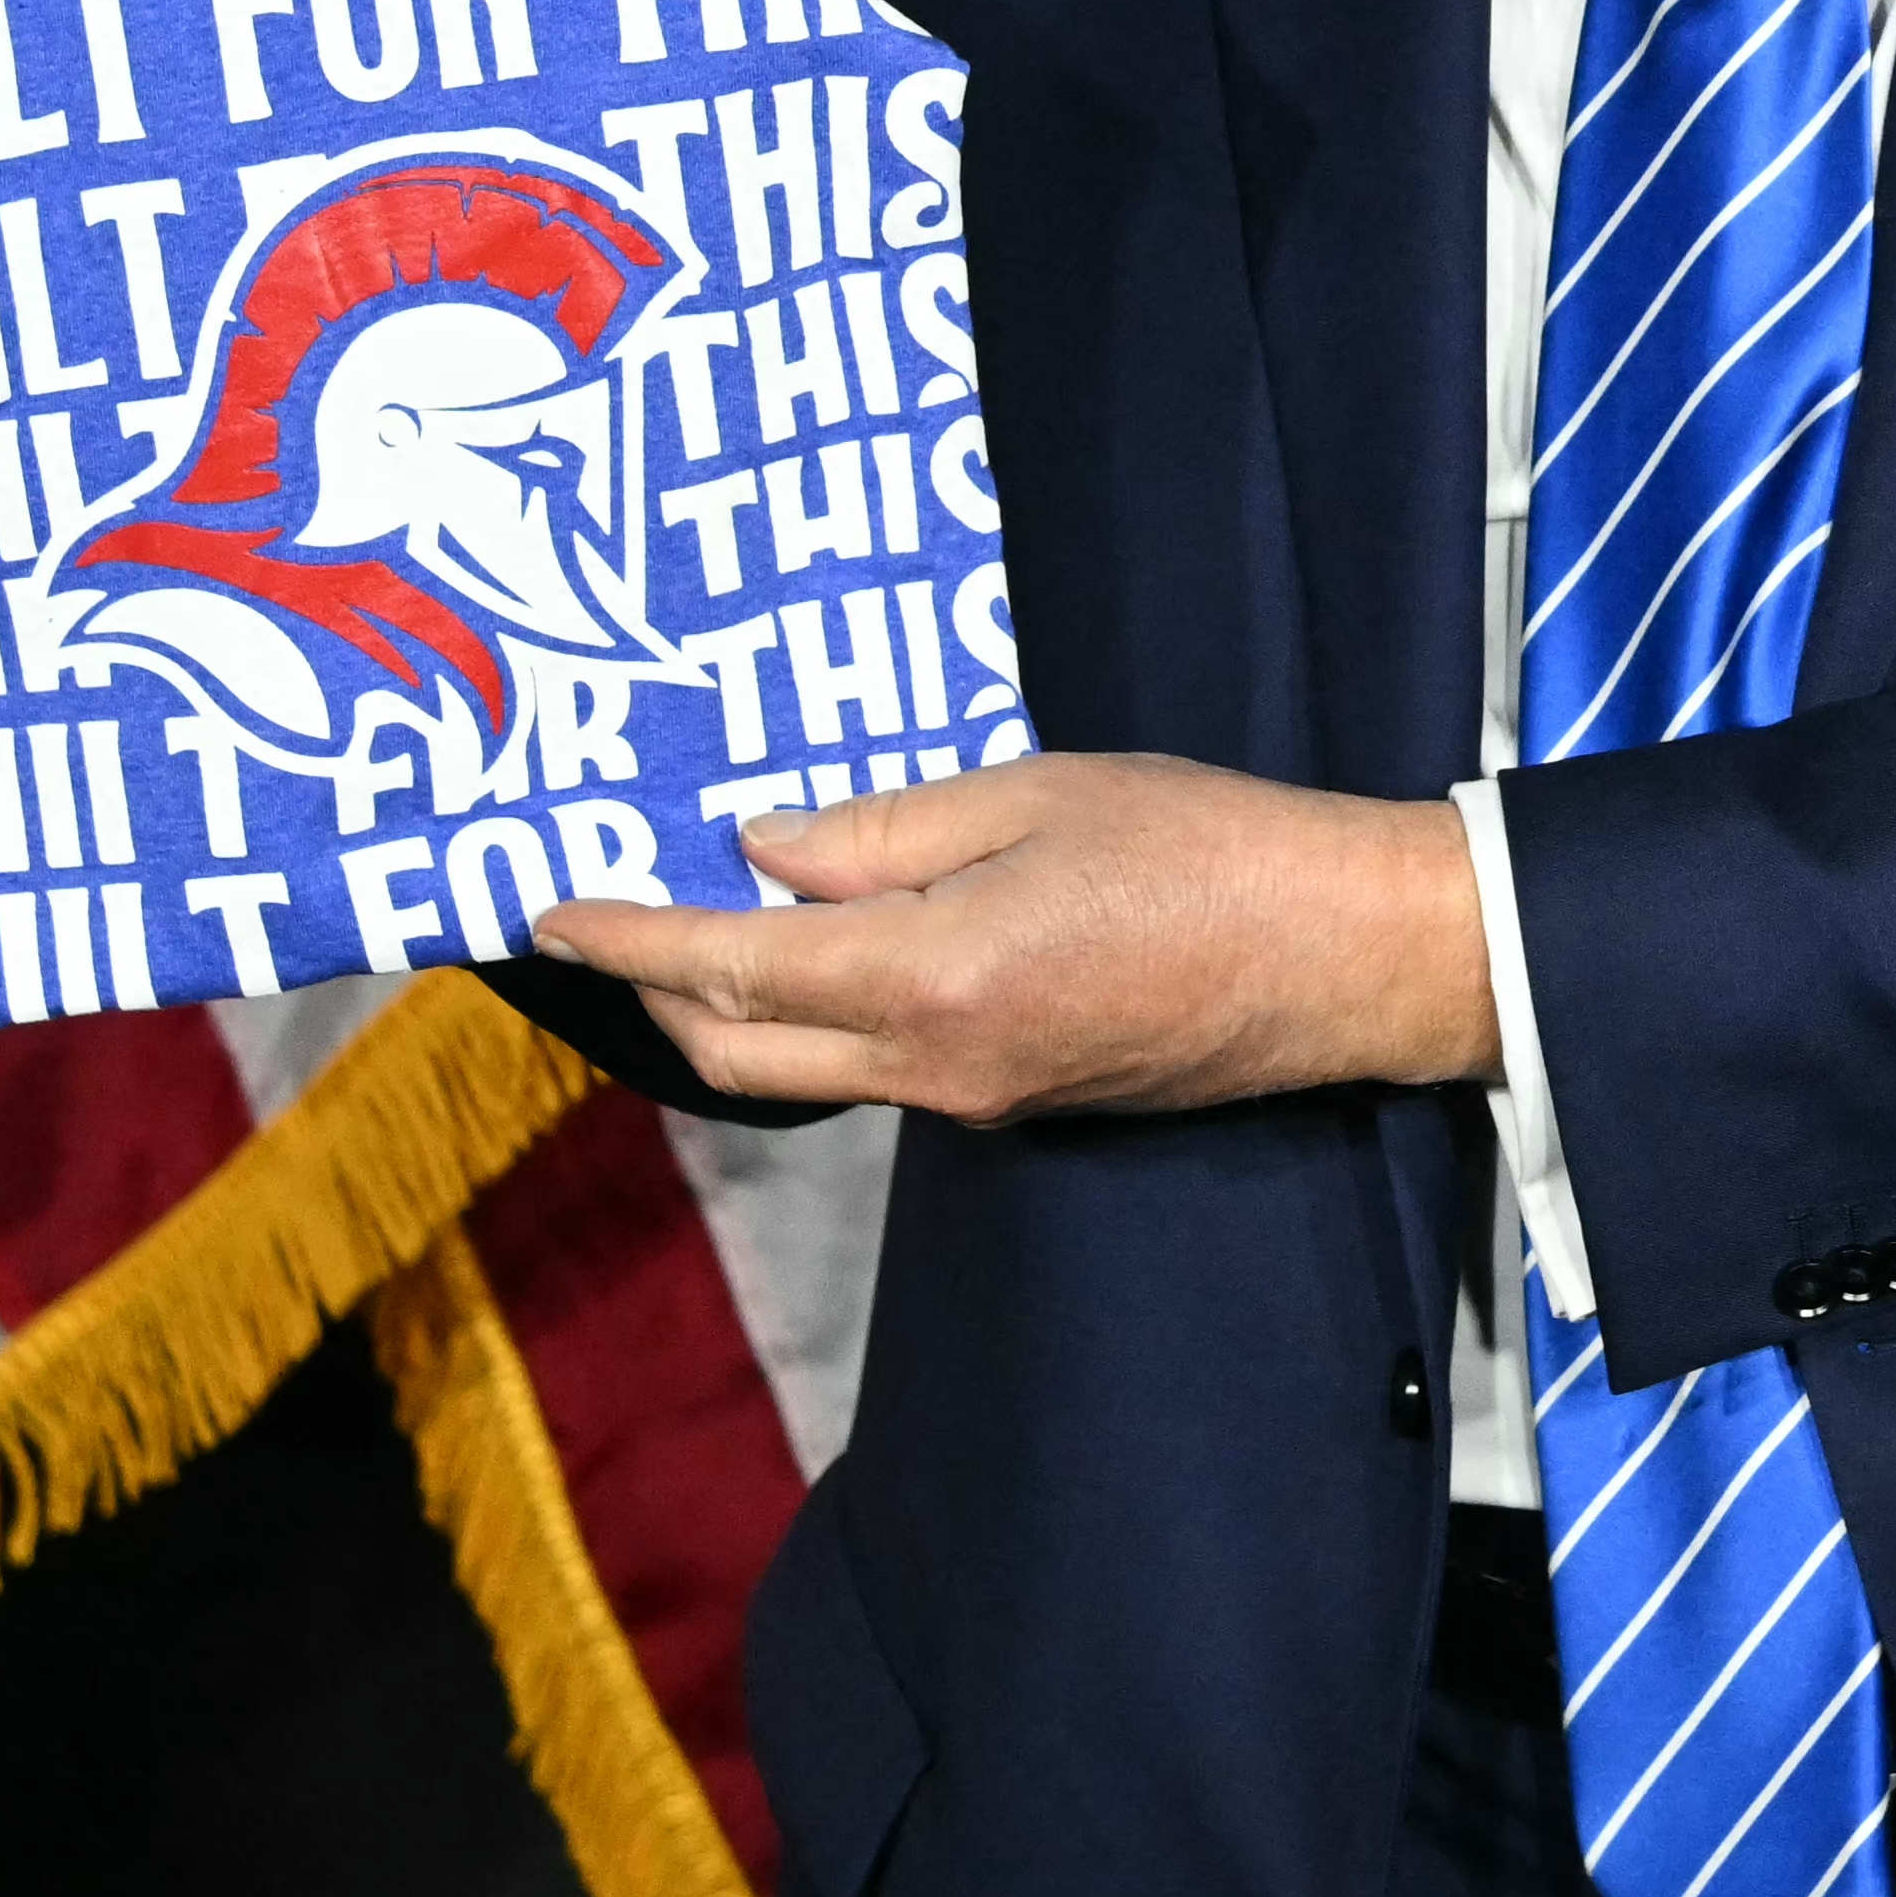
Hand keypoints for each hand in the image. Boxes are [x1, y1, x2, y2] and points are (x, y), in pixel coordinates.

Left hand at [527, 754, 1495, 1123]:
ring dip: (739, 1005)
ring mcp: (977, 1100)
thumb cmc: (1212, 848)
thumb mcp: (1040, 794)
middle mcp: (936, 1067)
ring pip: (807, 1070)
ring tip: (706, 913)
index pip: (733, 969)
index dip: (629, 937)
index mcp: (934, 980)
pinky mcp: (1018, 1102)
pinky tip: (832, 940)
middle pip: (741, 1055)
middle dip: (659, 987)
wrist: (1346, 957)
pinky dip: (823, 1013)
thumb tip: (765, 852)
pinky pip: (881, 1065)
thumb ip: (885, 831)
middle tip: (610, 911)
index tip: (549, 909)